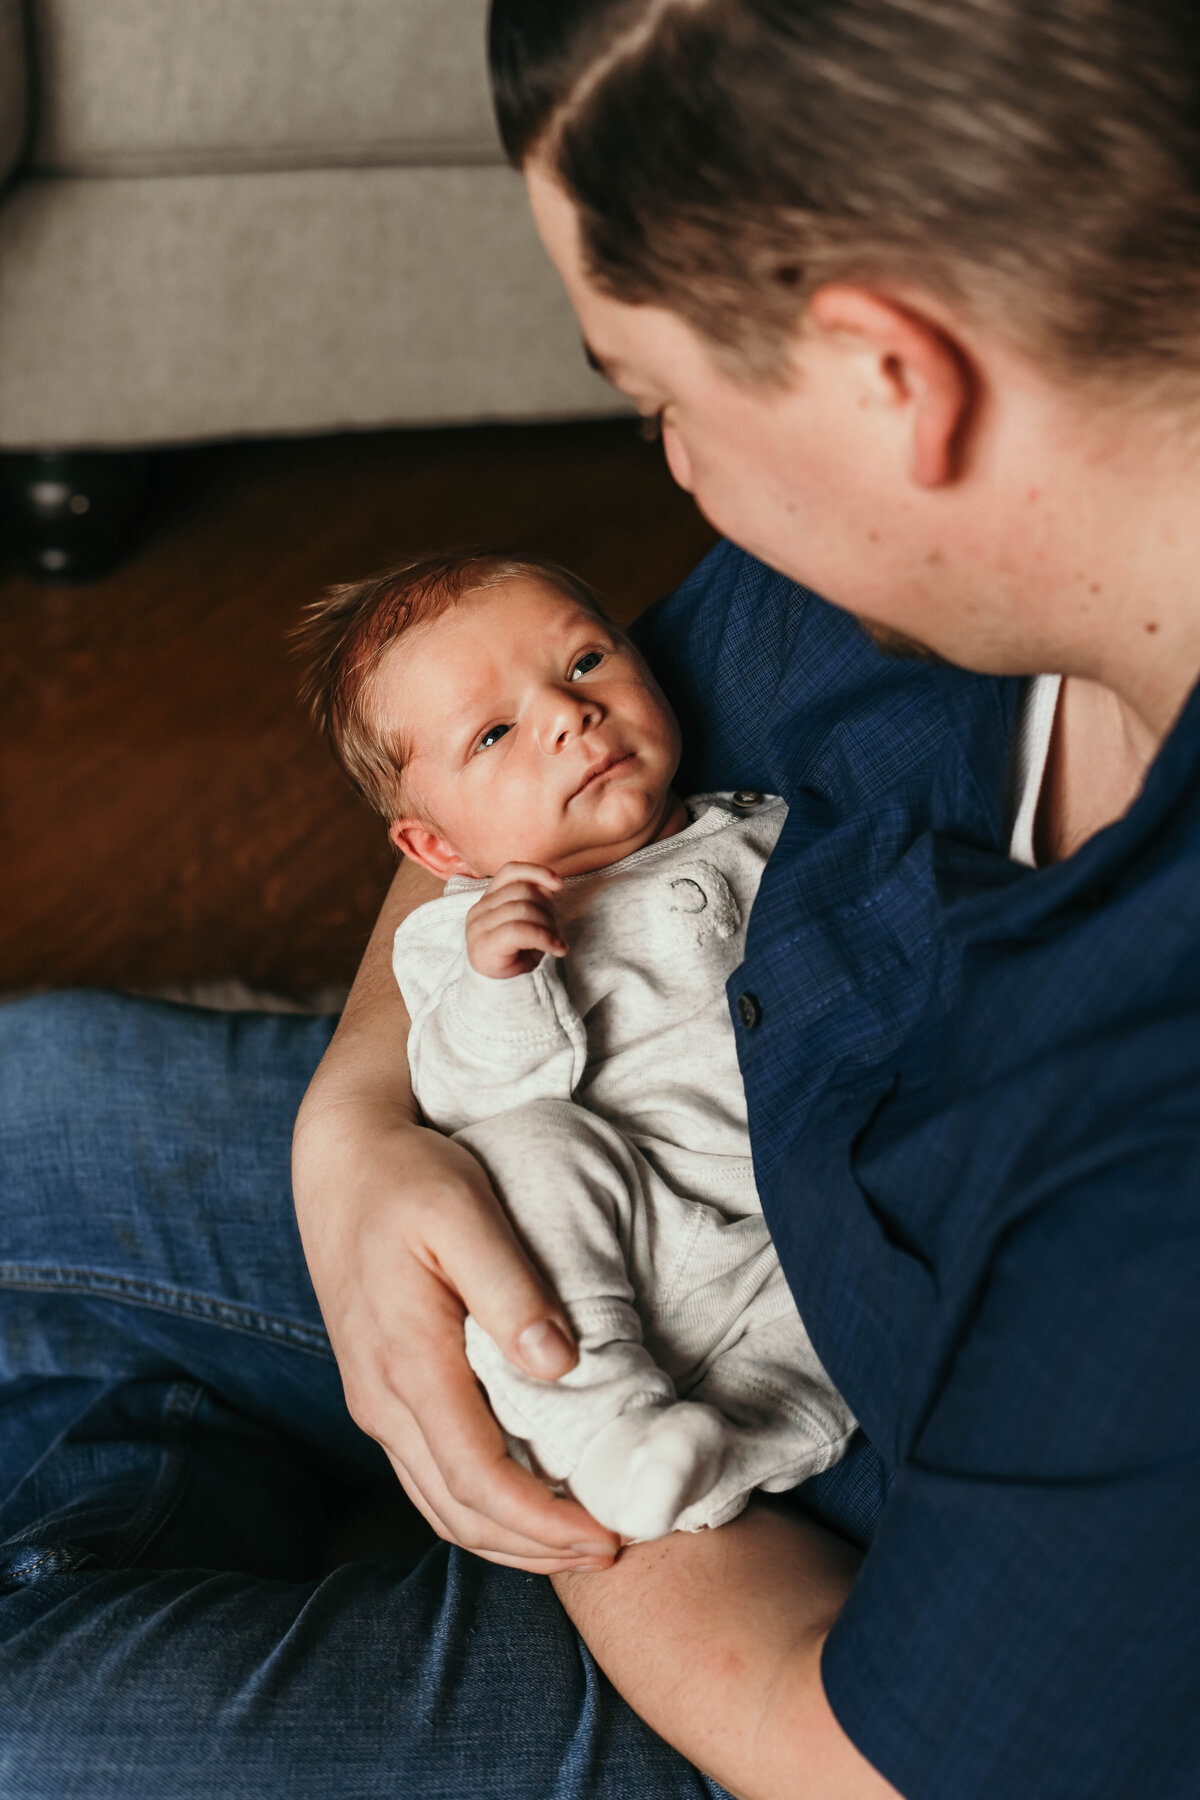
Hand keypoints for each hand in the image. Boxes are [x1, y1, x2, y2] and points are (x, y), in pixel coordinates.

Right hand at [293, 1095, 619, 1572]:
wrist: (340, 1162)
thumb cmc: (408, 1178)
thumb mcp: (463, 1211)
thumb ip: (509, 1289)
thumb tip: (558, 1364)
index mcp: (407, 1362)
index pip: (476, 1477)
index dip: (542, 1521)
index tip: (606, 1534)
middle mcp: (381, 1398)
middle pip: (457, 1510)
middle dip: (535, 1546)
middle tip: (613, 1549)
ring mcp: (374, 1400)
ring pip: (437, 1504)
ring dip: (507, 1538)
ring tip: (578, 1541)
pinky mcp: (379, 1392)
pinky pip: (427, 1476)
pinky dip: (479, 1507)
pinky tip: (525, 1500)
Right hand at [466, 862, 565, 978]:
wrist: (504, 993)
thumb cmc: (518, 957)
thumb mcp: (530, 923)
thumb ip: (534, 901)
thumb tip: (550, 885)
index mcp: (489, 900)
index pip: (510, 872)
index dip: (536, 872)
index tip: (559, 885)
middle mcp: (479, 910)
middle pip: (522, 891)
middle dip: (547, 909)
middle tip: (554, 931)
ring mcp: (478, 927)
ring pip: (523, 909)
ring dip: (548, 926)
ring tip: (554, 943)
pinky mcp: (483, 945)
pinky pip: (519, 930)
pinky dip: (544, 938)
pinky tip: (556, 949)